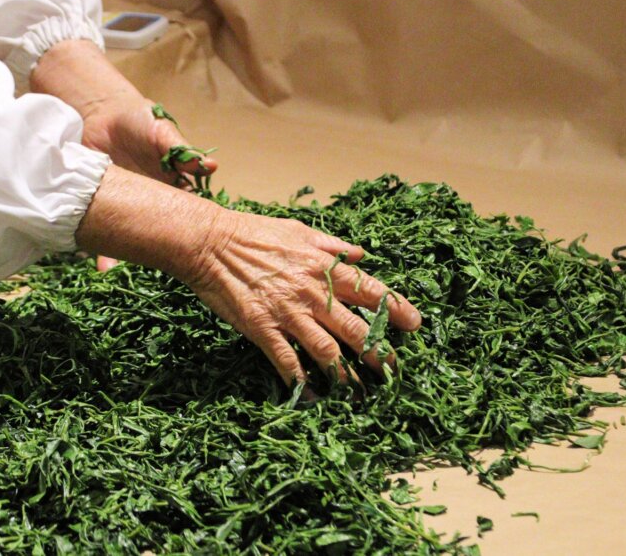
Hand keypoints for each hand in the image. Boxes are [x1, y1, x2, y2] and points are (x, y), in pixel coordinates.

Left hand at [28, 39, 217, 272]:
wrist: (99, 113)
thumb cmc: (139, 119)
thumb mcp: (162, 131)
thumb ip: (181, 149)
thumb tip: (210, 167)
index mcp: (172, 185)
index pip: (187, 212)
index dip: (190, 230)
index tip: (194, 248)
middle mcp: (152, 201)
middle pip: (158, 231)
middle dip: (156, 250)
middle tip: (157, 264)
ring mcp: (126, 206)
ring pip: (130, 236)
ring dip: (123, 254)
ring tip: (113, 269)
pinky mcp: (102, 205)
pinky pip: (104, 229)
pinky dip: (100, 248)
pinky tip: (99, 265)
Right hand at [182, 210, 421, 385]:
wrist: (210, 242)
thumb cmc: (254, 232)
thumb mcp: (299, 230)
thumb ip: (332, 245)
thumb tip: (360, 254)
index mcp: (323, 267)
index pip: (370, 291)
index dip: (396, 309)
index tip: (415, 325)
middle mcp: (312, 292)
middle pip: (356, 328)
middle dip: (380, 352)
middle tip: (395, 370)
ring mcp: (288, 313)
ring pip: (327, 350)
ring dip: (346, 374)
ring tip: (360, 391)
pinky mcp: (262, 328)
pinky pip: (287, 360)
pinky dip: (300, 380)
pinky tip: (311, 396)